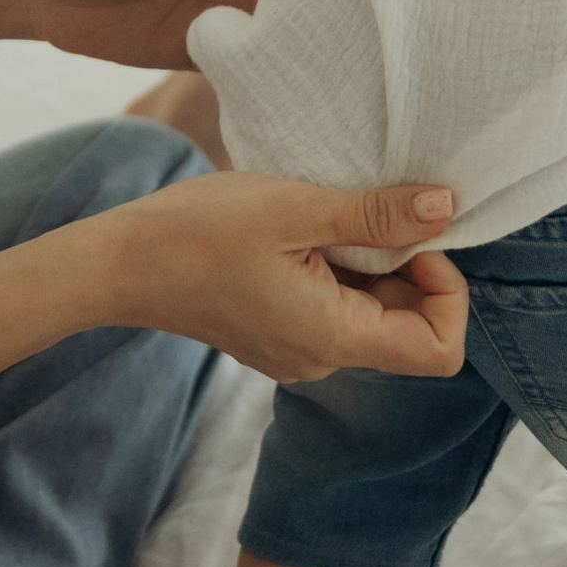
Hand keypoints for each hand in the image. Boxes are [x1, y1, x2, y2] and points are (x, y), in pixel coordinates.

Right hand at [89, 169, 469, 383]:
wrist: (119, 262)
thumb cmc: (198, 232)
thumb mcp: (297, 209)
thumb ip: (377, 216)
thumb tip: (446, 208)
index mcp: (333, 339)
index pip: (439, 349)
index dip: (446, 291)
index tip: (412, 238)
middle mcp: (322, 357)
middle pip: (407, 326)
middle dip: (406, 265)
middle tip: (366, 211)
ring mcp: (298, 349)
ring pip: (371, 313)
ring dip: (369, 263)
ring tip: (326, 217)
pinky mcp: (278, 332)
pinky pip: (335, 308)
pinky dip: (338, 269)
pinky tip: (302, 232)